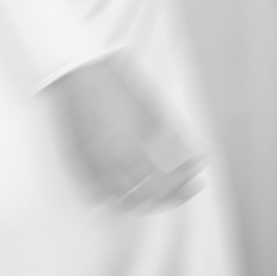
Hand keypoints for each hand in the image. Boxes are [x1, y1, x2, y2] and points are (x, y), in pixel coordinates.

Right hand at [45, 52, 206, 213]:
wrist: (83, 73)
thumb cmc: (116, 85)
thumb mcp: (153, 110)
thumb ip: (176, 139)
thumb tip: (195, 156)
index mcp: (133, 151)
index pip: (164, 185)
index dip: (183, 184)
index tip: (194, 179)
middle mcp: (113, 165)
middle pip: (146, 198)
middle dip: (168, 196)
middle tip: (181, 188)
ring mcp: (94, 166)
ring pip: (121, 201)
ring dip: (142, 201)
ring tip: (156, 191)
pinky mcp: (80, 163)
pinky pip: (97, 193)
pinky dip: (114, 197)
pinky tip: (125, 188)